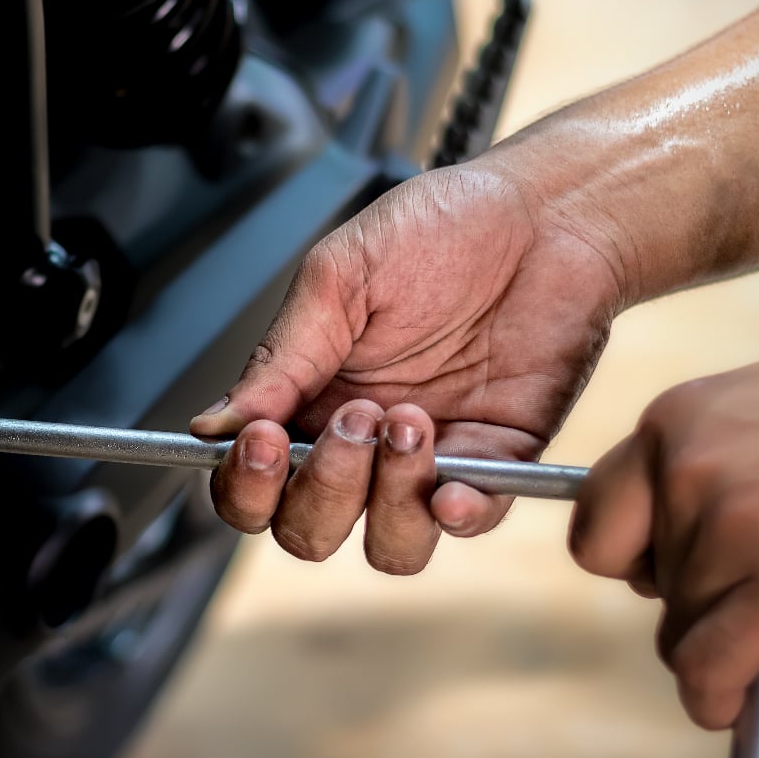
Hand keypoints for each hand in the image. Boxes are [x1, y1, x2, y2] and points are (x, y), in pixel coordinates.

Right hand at [191, 161, 627, 570]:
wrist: (546, 211)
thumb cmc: (443, 225)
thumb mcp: (338, 278)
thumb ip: (278, 358)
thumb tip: (212, 425)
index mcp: (309, 397)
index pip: (252, 482)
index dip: (246, 482)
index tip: (263, 439)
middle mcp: (363, 442)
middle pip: (309, 529)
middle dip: (321, 489)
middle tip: (354, 415)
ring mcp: (430, 457)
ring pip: (388, 546)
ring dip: (387, 499)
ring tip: (410, 419)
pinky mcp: (500, 460)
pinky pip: (470, 521)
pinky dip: (456, 515)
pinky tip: (452, 480)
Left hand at [569, 356, 758, 728]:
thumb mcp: (753, 405)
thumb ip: (701, 456)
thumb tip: (675, 522)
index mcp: (669, 426)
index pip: (597, 513)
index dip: (625, 552)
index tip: (649, 566)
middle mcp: (683, 476)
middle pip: (642, 576)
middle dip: (679, 592)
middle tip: (729, 587)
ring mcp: (728, 534)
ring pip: (681, 624)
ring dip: (722, 634)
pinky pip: (709, 665)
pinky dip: (712, 696)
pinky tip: (725, 704)